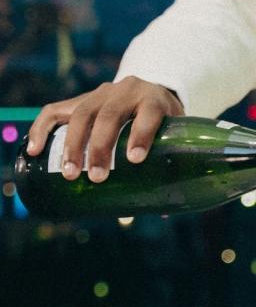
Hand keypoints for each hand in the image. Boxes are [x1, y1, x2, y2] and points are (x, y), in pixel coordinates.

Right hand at [25, 78, 183, 181]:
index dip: (141, 135)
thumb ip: (163, 169)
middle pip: (110, 115)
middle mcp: (127, 92)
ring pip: (83, 114)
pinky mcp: (79, 100)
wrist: (147, 94)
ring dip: (74, 145)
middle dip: (100, 147)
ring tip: (70, 173)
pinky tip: (34, 150)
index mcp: (154, 101)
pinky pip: (54, 111)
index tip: (134, 159)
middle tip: (96, 177)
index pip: (149, 114)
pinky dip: (41, 129)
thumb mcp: (170, 139)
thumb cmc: (161, 125)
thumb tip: (154, 214)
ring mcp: (101, 94)